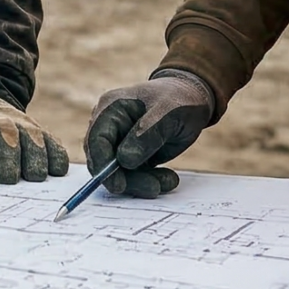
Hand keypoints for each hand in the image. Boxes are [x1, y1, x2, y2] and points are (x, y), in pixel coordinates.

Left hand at [0, 92, 69, 183]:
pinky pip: (52, 141)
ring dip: (36, 156)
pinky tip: (56, 172)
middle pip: (6, 134)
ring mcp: (21, 123)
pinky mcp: (39, 131)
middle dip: (8, 157)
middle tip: (8, 180)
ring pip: (33, 136)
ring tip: (34, 178)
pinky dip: (57, 155)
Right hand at [84, 68, 215, 198]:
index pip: (95, 140)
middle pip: (104, 161)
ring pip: (119, 173)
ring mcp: (120, 141)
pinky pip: (133, 175)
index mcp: (110, 109)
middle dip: (127, 178)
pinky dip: (149, 181)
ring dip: (142, 182)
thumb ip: (145, 136)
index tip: (118, 185)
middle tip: (153, 188)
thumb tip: (123, 161)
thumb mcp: (166, 114)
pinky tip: (168, 179)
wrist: (193, 99)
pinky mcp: (132, 155)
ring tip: (169, 181)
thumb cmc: (179, 100)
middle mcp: (110, 126)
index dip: (102, 165)